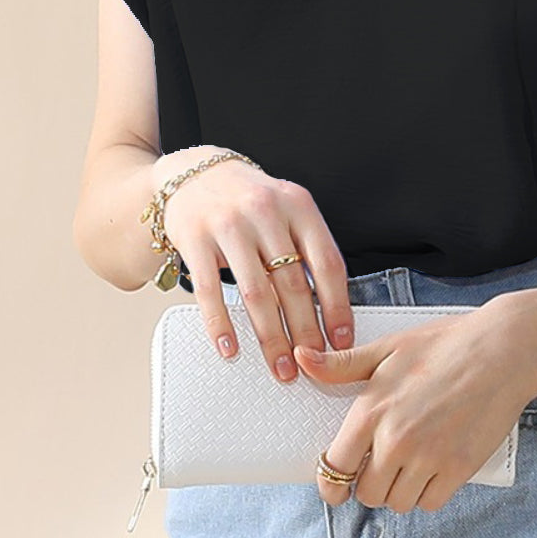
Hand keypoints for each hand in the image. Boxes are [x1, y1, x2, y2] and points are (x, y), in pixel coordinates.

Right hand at [151, 147, 354, 381]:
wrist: (195, 171)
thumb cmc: (249, 199)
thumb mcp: (287, 208)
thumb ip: (307, 247)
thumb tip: (332, 308)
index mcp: (298, 205)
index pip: (327, 263)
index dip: (337, 307)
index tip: (342, 339)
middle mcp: (266, 211)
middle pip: (293, 284)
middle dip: (305, 332)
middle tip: (312, 363)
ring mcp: (229, 224)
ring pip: (256, 293)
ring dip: (270, 337)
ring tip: (279, 366)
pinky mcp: (196, 238)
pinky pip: (211, 291)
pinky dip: (221, 325)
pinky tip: (230, 348)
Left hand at [293, 298, 536, 513]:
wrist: (502, 349)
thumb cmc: (444, 344)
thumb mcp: (389, 348)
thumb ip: (342, 365)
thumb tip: (300, 360)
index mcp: (372, 410)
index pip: (334, 468)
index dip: (331, 481)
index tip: (337, 481)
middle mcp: (396, 440)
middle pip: (366, 494)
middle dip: (371, 482)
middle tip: (384, 461)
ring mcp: (429, 458)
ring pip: (398, 502)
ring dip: (400, 489)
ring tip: (411, 460)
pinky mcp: (459, 469)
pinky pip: (431, 503)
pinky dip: (429, 492)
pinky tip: (434, 467)